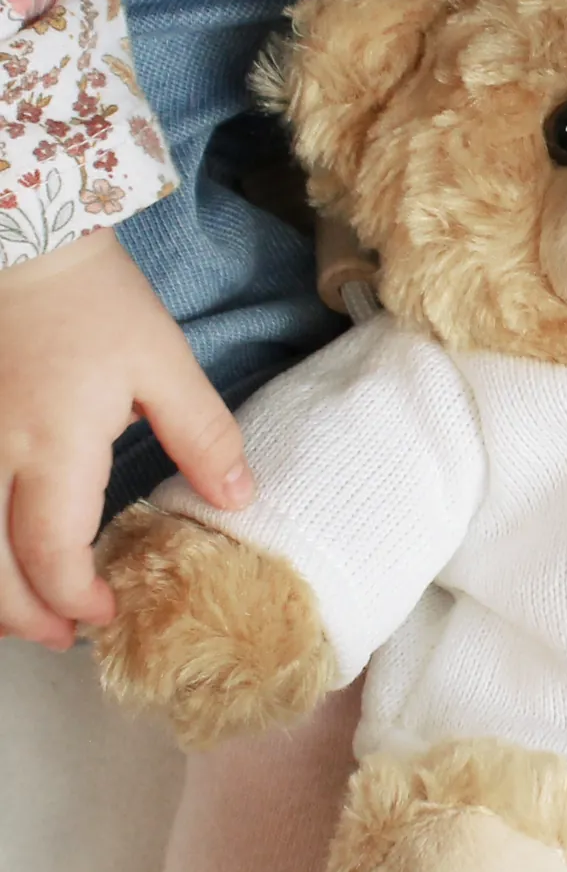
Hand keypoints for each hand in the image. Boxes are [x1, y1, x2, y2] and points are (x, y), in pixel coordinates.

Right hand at [0, 228, 253, 648]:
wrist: (11, 236)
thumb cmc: (89, 298)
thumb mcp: (162, 362)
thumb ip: (203, 435)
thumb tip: (238, 498)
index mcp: (51, 447)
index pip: (51, 553)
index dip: (76, 598)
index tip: (107, 613)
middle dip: (23, 616)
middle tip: (61, 634)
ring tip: (23, 612)